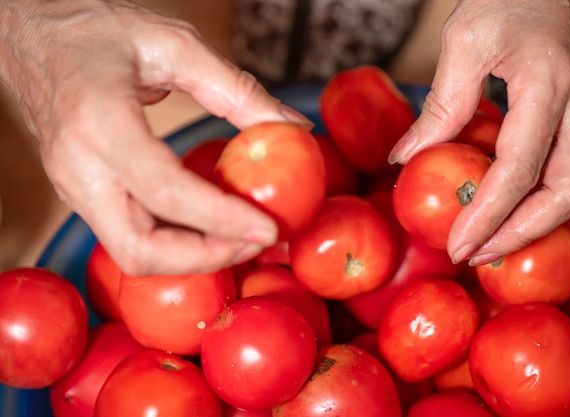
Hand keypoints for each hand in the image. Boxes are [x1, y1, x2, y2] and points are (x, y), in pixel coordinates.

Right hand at [0, 0, 310, 275]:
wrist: (33, 37)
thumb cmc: (95, 32)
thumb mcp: (174, 44)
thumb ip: (237, 89)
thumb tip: (290, 126)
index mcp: (100, 121)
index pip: (164, 191)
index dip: (221, 220)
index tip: (267, 228)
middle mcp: (80, 166)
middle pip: (139, 249)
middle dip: (206, 257)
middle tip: (256, 240)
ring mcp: (75, 186)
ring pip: (132, 253)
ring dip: (192, 257)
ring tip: (241, 236)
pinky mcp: (82, 193)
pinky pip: (129, 236)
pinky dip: (174, 243)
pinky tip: (210, 225)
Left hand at [389, 0, 569, 265]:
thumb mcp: (466, 39)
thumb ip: (442, 103)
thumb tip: (409, 156)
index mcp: (548, 83)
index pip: (519, 170)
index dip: (488, 216)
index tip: (458, 245)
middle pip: (566, 193)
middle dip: (522, 234)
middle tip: (479, 254)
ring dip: (536, 221)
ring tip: (493, 238)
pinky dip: (542, 195)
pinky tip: (510, 203)